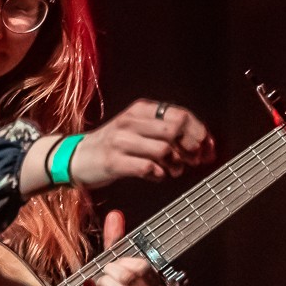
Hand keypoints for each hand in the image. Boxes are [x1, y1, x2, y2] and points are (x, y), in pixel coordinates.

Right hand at [69, 99, 213, 187]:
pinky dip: (159, 175)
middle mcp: (131, 121)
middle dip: (191, 148)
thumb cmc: (114, 145)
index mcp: (141, 110)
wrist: (77, 157)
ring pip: (164, 149)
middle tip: (195, 161)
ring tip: (174, 170)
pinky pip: (147, 168)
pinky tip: (158, 176)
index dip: (199, 132)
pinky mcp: (114, 162)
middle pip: (175, 130)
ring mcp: (121, 141)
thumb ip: (166, 132)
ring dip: (176, 164)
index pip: (180, 115)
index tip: (208, 148)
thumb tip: (204, 144)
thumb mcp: (138, 128)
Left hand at [82, 209, 165, 285]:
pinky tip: (87, 284)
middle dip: (114, 269)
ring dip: (105, 282)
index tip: (115, 263)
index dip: (125, 260)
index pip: (143, 265)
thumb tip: (115, 214)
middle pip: (132, 275)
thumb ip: (117, 243)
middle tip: (105, 273)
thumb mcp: (118, 270)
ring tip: (100, 284)